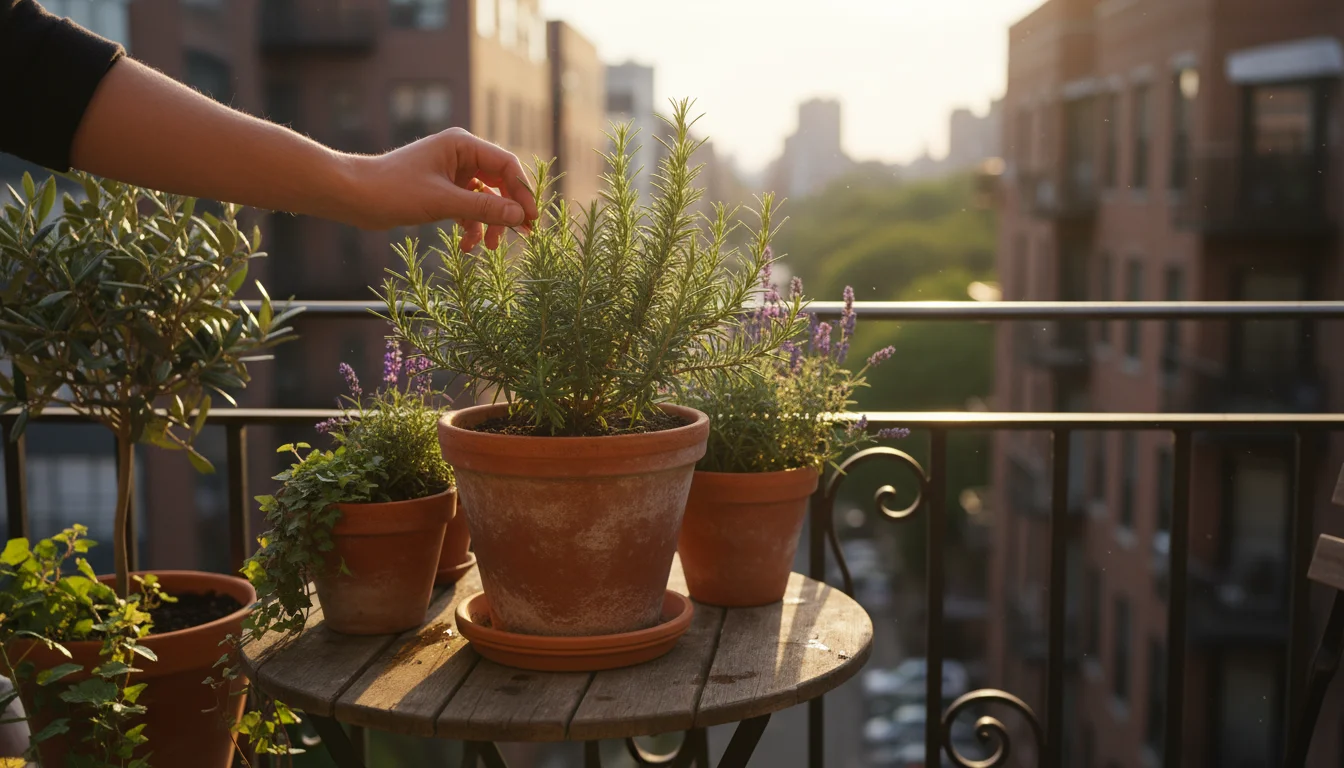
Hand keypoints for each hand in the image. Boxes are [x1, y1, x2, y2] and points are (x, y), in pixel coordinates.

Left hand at [344, 128, 538, 248]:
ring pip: (486, 198)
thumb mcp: (443, 201)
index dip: (522, 192)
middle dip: (507, 211)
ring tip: (488, 248)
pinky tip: (467, 245)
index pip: (506, 165)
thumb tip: (520, 215)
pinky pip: (469, 207)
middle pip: (500, 183)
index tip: (532, 219)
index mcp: (462, 145)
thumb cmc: (393, 190)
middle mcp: (461, 155)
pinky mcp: (442, 190)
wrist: (354, 196)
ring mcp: (452, 173)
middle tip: (521, 236)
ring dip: (490, 222)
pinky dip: (472, 225)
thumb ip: (484, 208)